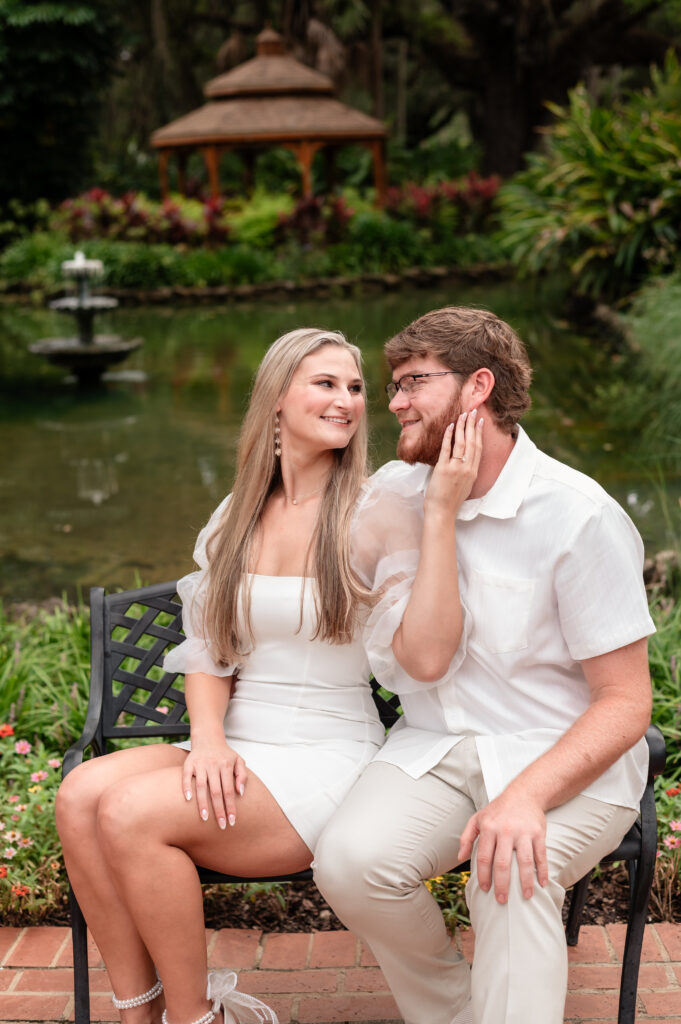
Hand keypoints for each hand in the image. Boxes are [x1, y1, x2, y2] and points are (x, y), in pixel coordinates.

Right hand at [182, 738, 247, 829]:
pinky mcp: (188, 763)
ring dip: (202, 803)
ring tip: (205, 818)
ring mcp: (200, 764)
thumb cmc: (224, 754)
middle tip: (221, 825)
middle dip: (219, 810)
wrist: (208, 738)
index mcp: (226, 765)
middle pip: (216, 791)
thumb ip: (242, 776)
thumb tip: (240, 792)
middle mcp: (213, 765)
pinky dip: (186, 787)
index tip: (232, 821)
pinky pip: (186, 776)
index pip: (229, 791)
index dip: (231, 807)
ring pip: (201, 786)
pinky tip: (188, 800)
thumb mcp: (239, 761)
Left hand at [425, 410, 482, 516]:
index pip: (478, 448)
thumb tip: (465, 461)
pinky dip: (448, 437)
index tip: (479, 422)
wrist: (442, 512)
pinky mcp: (443, 469)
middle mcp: (467, 468)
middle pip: (472, 442)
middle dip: (472, 425)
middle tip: (472, 412)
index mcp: (473, 472)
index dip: (479, 433)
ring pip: (461, 443)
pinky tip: (449, 426)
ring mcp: (456, 468)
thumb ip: (467, 472)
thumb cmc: (451, 501)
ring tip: (462, 415)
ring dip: (462, 427)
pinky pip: (446, 449)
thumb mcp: (465, 486)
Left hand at [457, 789, 548, 903]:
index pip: (484, 857)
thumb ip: (466, 837)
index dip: (484, 875)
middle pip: (502, 863)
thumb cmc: (498, 809)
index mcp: (489, 828)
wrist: (524, 793)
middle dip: (502, 884)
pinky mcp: (538, 833)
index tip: (485, 889)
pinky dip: (542, 870)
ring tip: (525, 896)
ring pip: (524, 861)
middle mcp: (505, 830)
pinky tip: (542, 883)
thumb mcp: (477, 818)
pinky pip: (540, 855)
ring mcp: (523, 832)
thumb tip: (460, 857)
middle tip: (502, 900)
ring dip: (525, 882)